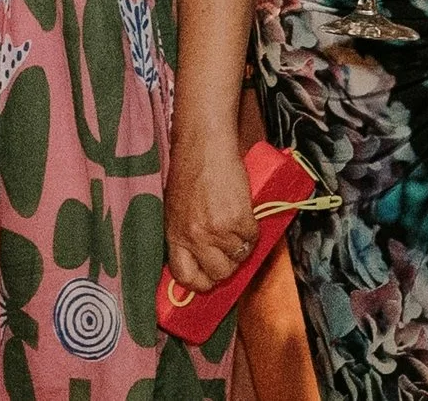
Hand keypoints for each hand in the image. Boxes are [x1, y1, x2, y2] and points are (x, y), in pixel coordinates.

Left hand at [164, 128, 257, 294]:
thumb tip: (198, 258)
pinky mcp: (238, 220)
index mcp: (175, 233)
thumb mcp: (177, 207)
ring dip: (241, 246)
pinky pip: (252, 239)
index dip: (198, 283)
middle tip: (228, 248)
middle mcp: (194, 236)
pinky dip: (253, 230)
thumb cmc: (190, 170)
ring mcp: (217, 230)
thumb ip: (185, 232)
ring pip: (239, 258)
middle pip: (218, 274)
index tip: (207, 278)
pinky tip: (244, 212)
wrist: (204, 145)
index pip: (184, 276)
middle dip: (227, 266)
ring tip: (235, 223)